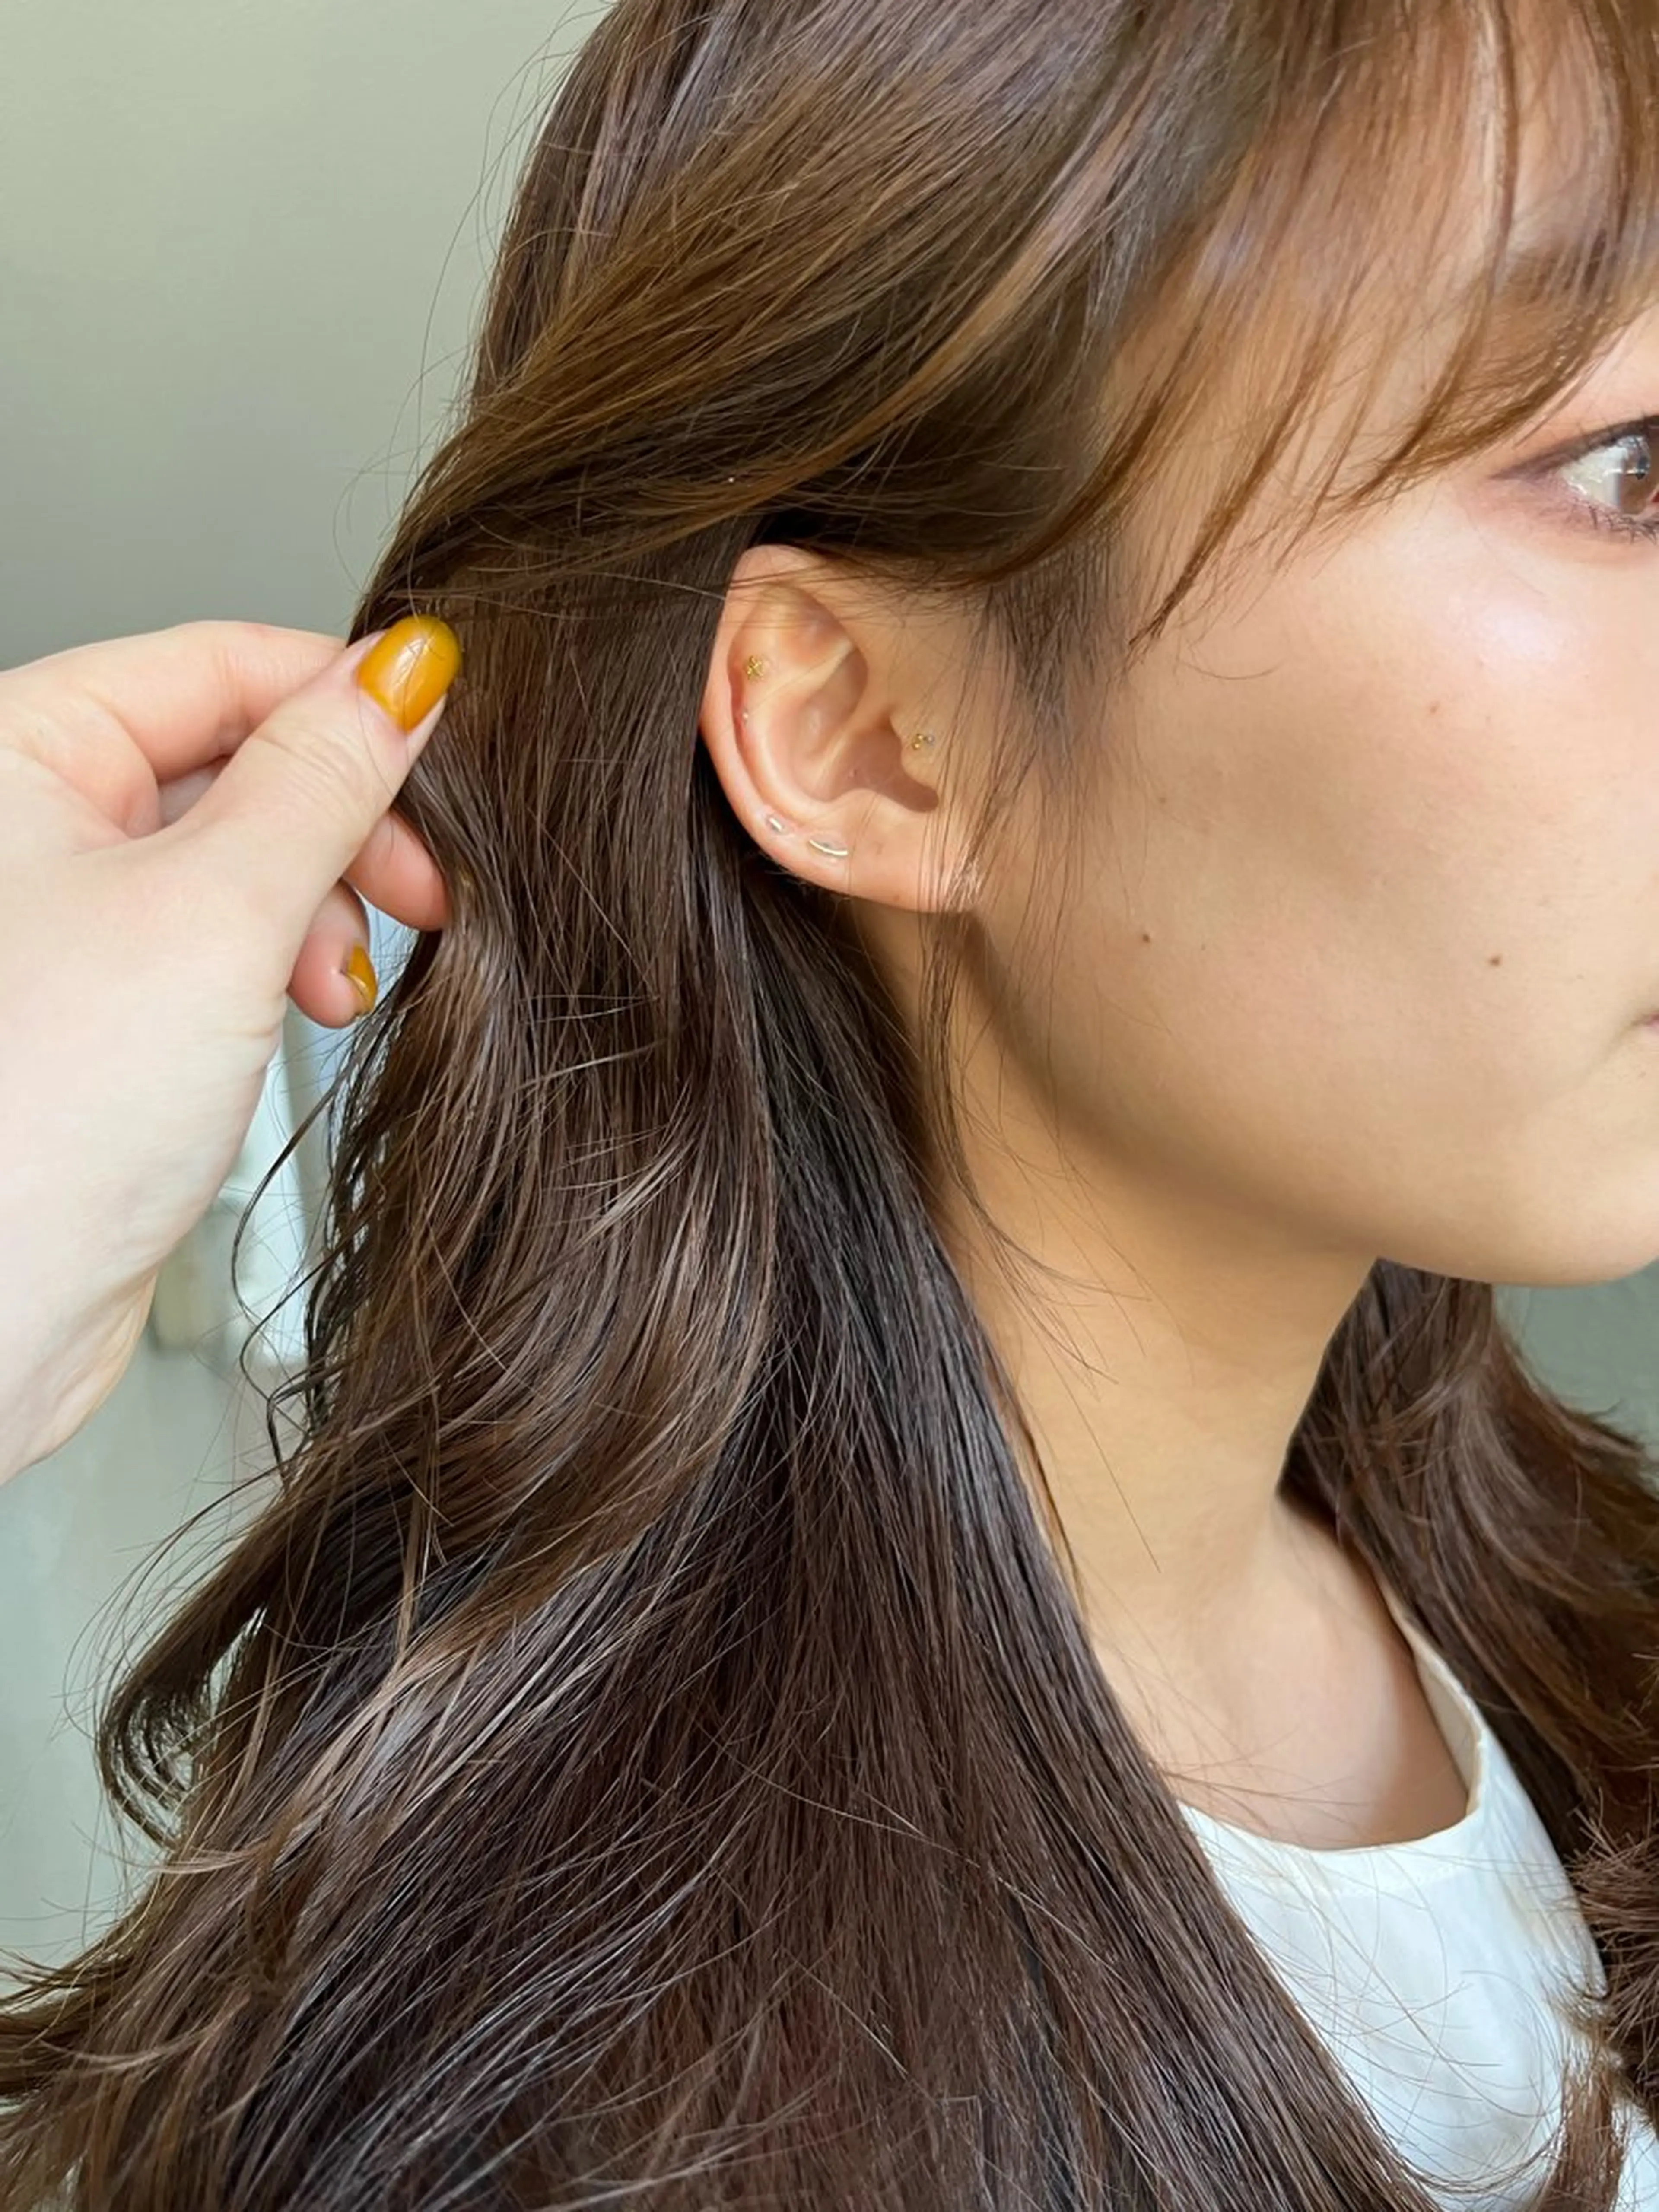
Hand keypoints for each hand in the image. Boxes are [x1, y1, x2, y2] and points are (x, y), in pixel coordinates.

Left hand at [0, 615, 459, 1484]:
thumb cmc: (39, 1115)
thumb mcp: (218, 909)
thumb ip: (321, 779)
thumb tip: (402, 673)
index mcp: (24, 749)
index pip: (219, 663)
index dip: (348, 700)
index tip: (453, 746)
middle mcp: (32, 822)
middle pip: (235, 758)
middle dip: (345, 824)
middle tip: (427, 889)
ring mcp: (66, 918)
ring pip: (238, 857)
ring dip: (320, 907)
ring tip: (347, 980)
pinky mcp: (104, 1007)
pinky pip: (220, 942)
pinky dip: (282, 966)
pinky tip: (310, 1011)